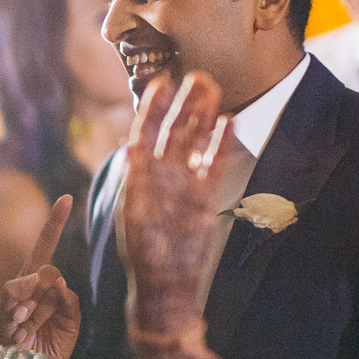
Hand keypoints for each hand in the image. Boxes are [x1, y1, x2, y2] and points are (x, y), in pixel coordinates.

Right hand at [0, 194, 79, 358]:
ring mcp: (10, 301)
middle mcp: (22, 288)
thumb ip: (68, 299)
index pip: (45, 247)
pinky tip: (24, 326)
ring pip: (29, 282)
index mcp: (39, 284)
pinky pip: (15, 303)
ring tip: (33, 325)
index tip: (67, 198)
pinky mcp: (2, 318)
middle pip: (42, 267)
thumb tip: (54, 280)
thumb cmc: (52, 347)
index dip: (55, 223)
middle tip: (45, 318)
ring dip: (40, 306)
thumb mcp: (71, 322)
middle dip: (52, 293)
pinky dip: (24, 314)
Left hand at [121, 73, 231, 334]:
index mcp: (140, 174)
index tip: (160, 82)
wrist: (166, 282)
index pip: (145, 132)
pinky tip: (228, 121)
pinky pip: (214, 163)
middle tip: (196, 76)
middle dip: (184, 104)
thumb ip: (135, 179)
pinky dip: (221, 143)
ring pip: (196, 141)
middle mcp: (162, 174)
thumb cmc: (143, 251)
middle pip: (174, 130)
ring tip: (212, 88)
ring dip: (204, 116)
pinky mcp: (206, 196)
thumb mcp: (133, 212)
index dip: (152, 108)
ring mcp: (185, 183)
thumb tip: (130, 145)